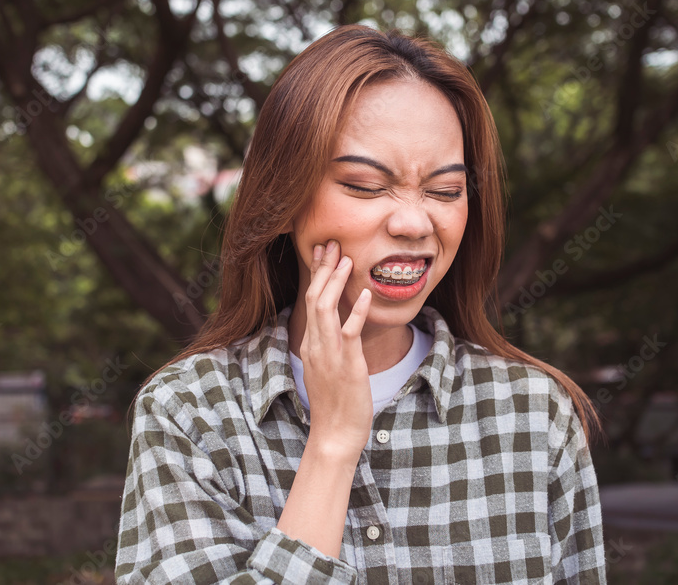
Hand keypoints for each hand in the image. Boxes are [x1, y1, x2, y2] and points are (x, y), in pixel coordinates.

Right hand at [300, 239, 372, 462]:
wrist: (335, 434)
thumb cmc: (335, 405)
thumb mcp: (327, 369)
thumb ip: (329, 347)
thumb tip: (338, 328)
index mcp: (311, 345)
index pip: (311, 301)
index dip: (317, 275)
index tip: (322, 253)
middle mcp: (316, 345)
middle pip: (316, 298)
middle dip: (324, 269)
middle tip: (333, 243)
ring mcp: (330, 354)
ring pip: (327, 309)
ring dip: (337, 282)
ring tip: (347, 258)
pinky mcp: (347, 365)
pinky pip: (350, 333)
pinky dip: (358, 311)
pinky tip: (366, 293)